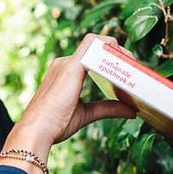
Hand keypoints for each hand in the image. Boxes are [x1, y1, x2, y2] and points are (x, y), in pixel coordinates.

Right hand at [6, 34, 135, 157]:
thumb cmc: (55, 125)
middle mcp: (64, 63)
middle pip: (96, 47)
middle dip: (118, 53)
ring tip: (132, 63)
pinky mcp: (71, 66)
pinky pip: (93, 45)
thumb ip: (107, 108)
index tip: (126, 71)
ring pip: (96, 43)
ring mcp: (66, 62)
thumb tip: (131, 111)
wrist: (37, 130)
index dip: (110, 59)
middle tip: (135, 67)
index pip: (91, 56)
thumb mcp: (86, 114)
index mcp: (65, 73)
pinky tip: (123, 58)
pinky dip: (110, 47)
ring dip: (117, 49)